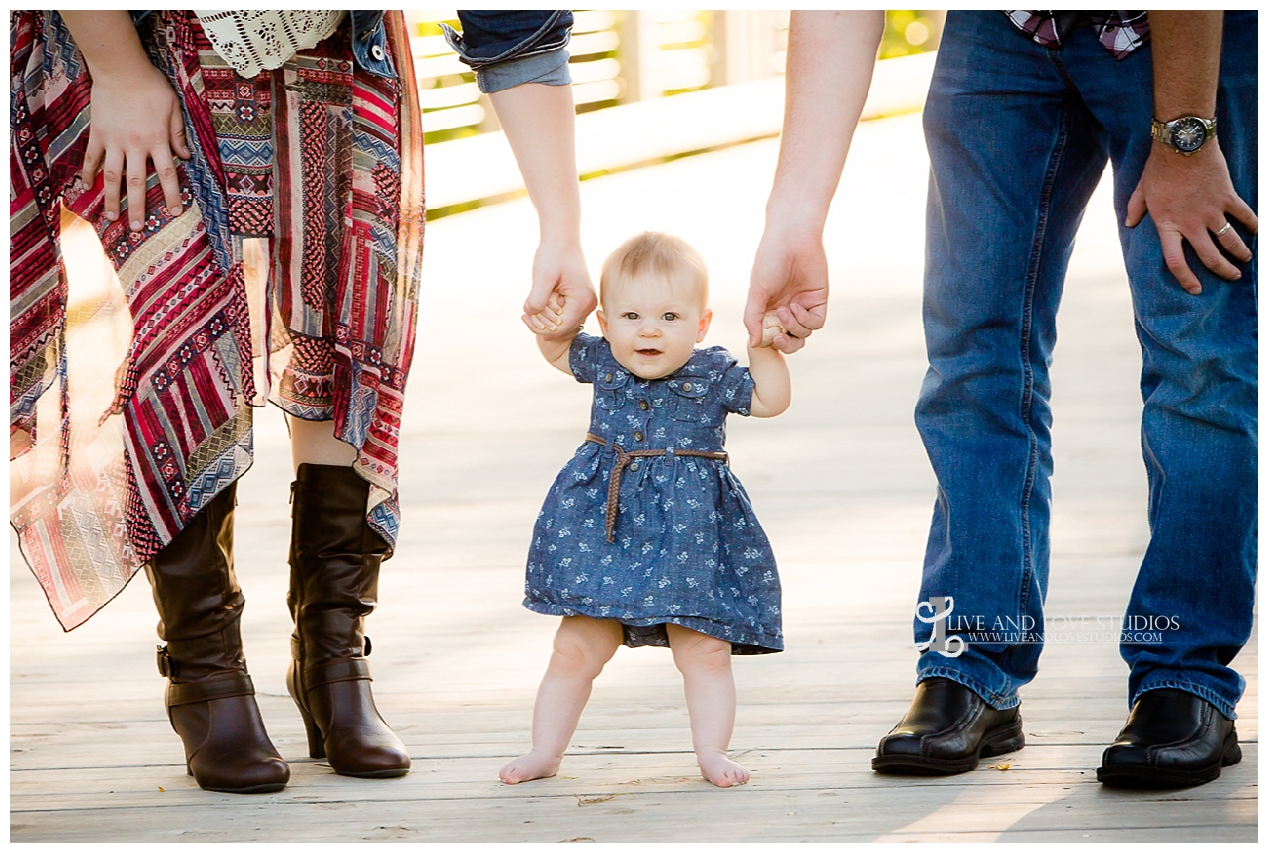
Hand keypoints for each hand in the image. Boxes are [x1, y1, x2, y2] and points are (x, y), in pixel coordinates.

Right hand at [81, 62, 189, 230]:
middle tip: (137, 229)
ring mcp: (114, 141)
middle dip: (138, 208)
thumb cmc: (152, 87)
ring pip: (113, 176)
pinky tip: (85, 187)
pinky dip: (88, 172)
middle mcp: (136, 146)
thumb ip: (178, 134)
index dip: (172, 195)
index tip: (175, 213)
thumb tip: (186, 157)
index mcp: (157, 141)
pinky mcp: (98, 133)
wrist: (121, 69)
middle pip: (137, 183)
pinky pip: (92, 157)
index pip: (168, 175)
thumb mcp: (173, 108)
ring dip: (112, 198)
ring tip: (111, 217)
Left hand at [521, 239, 596, 338]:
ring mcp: (586, 302)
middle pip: (562, 328)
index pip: (559, 329)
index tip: (523, 316)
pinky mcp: (581, 299)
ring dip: (547, 315)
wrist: (562, 239)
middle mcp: (588, 305)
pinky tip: (543, 298)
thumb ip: (536, 299)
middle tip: (526, 308)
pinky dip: (552, 310)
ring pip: (563, 321)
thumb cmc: (553, 255)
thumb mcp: (542, 276)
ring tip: (536, 298)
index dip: (539, 327)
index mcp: (582, 302)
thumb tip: (530, 314)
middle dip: (543, 321)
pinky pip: (565, 313)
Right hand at [745, 226, 828, 352]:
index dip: (769, 342)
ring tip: (784, 309)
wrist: (791, 239)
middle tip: (778, 338)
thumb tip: (753, 342)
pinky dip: (805, 320)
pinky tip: (796, 307)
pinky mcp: (818, 300)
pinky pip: (816, 322)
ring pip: (803, 333)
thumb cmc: (769, 261)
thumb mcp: (756, 292)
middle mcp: (787, 310)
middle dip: (785, 344)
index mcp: (769, 309)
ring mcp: (804, 306)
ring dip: (793, 326)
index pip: (771, 336)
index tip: (764, 339)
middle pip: (790, 340)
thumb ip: (753, 318)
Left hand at [1125, 138, 1256, 293]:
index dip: (1186, 279)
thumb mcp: (1140, 190)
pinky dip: (1253, 224)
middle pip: (1210, 257)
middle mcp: (1191, 224)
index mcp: (1168, 225)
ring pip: (1231, 240)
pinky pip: (1244, 215)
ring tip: (1245, 259)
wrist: (1183, 144)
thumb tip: (1128, 224)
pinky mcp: (1228, 196)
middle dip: (1223, 270)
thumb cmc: (1158, 167)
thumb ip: (1134, 209)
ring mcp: (1212, 211)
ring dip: (1240, 252)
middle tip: (1232, 277)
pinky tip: (1257, 232)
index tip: (1196, 289)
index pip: (1176, 262)